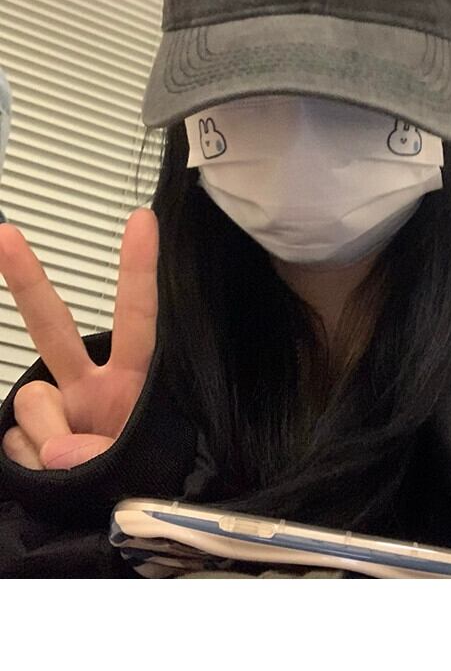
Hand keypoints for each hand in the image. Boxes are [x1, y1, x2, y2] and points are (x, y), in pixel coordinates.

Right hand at [0, 207, 158, 469]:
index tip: (144, 219)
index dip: (139, 269)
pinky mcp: (23, 436)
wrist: (108, 522)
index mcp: (132, 379)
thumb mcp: (138, 469)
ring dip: (50, 442)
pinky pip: (13, 442)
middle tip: (4, 234)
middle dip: (28, 281)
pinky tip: (50, 476)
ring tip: (76, 469)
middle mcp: (91, 384)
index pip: (138, 317)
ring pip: (34, 402)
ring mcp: (56, 409)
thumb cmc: (140, 481)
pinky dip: (31, 466)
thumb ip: (96, 459)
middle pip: (53, 327)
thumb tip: (52, 450)